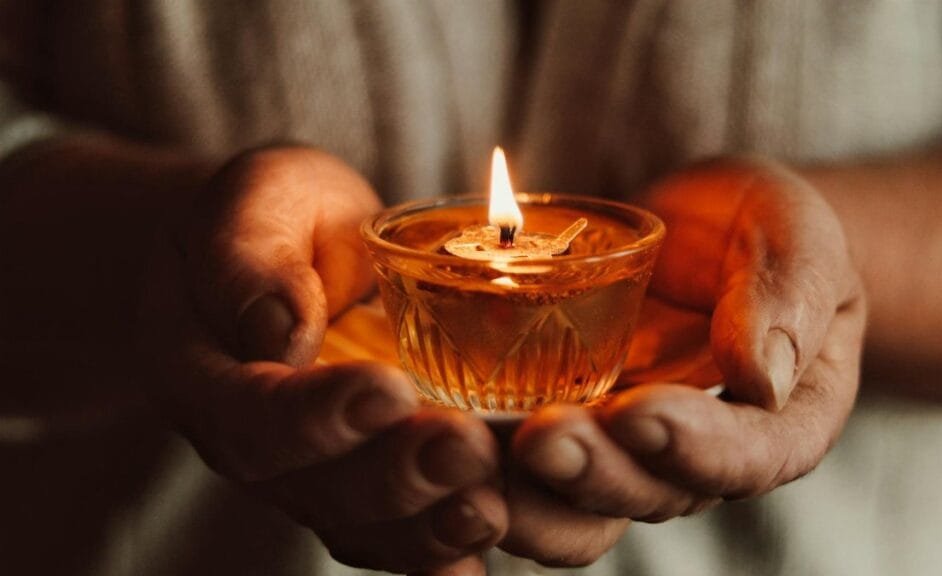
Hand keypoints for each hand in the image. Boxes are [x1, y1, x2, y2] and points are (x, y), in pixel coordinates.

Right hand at [137, 146, 505, 573]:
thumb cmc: (276, 215)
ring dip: (425, 527)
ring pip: (358, 524)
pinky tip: (480, 551)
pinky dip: (436, 550)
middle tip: (465, 450)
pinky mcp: (361, 481)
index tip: (389, 389)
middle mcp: (249, 441)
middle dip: (395, 477)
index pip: (250, 411)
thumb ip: (251, 257)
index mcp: (201, 369)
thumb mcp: (256, 198)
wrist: (294, 251)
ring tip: (490, 508)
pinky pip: (392, 533)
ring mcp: (307, 470)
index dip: (315, 415)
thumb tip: (275, 330)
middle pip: (312, 486)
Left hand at [498, 157, 866, 564]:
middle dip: (593, 472)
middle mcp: (698, 455)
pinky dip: (484, 463)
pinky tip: (437, 434)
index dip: (696, 448)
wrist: (705, 230)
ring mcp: (625, 449)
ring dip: (526, 491)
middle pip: (650, 494)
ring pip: (579, 503)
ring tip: (473, 452)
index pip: (750, 457)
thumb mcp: (793, 234)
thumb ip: (789, 294)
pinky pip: (526, 466)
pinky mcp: (567, 426)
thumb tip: (761, 378)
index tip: (640, 413)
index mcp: (779, 422)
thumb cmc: (762, 228)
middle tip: (541, 435)